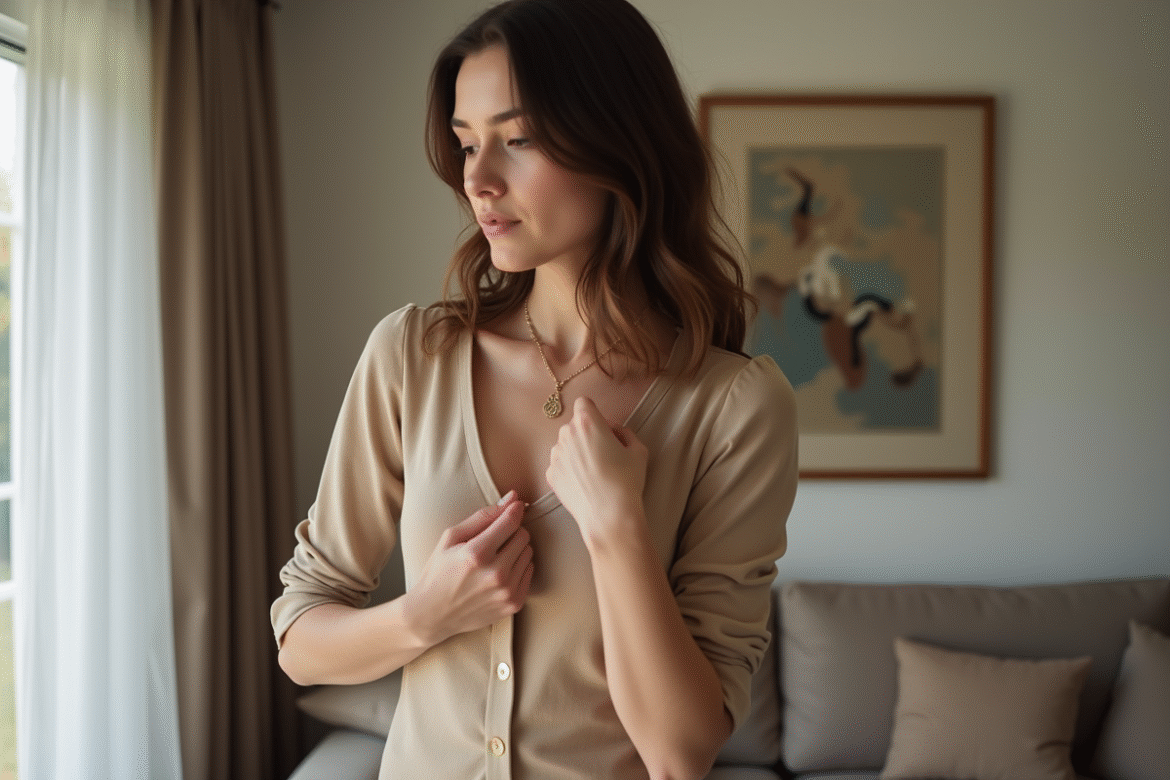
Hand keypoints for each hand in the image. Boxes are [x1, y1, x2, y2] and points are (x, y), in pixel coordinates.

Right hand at [405, 492, 533, 645]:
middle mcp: (495, 573)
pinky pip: (529, 572)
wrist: (432, 614)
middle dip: (512, 531)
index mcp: (476, 553)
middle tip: (495, 538)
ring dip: (516, 550)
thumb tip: (512, 498)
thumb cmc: (439, 571)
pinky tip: (500, 572)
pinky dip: (518, 568)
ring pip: (529, 553)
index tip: (515, 506)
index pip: (511, 521)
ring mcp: (506, 591)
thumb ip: (483, 516)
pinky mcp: (513, 604)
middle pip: (523, 536)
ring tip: (495, 557)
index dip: (514, 510)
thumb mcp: (451, 537)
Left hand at [546, 396, 648, 545]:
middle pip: (574, 425)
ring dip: (576, 451)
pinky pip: (560, 463)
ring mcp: (555, 455)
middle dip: (587, 434)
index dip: (595, 413)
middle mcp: (566, 435)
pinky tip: (584, 483)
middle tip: (604, 453)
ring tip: (594, 472)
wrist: (609, 516)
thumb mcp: (638, 451)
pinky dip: (570, 469)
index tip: (603, 428)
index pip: (584, 403)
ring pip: (566, 444)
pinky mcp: (550, 474)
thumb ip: (625, 433)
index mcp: (588, 423)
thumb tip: (615, 432)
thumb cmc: (626, 482)